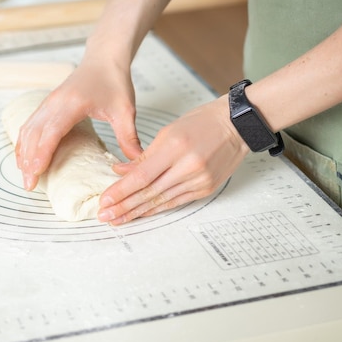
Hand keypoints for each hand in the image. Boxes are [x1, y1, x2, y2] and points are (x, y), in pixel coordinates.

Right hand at [15, 57, 142, 189]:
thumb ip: (128, 137)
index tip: (36, 171)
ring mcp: (48, 103)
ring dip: (23, 153)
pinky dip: (24, 142)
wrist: (104, 58)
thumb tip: (136, 163)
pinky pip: (30, 125)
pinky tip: (24, 157)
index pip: (52, 131)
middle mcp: (55, 102)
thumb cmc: (114, 81)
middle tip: (29, 185)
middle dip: (29, 160)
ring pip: (28, 130)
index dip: (42, 152)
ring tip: (25, 176)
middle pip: (34, 134)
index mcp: (72, 103)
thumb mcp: (125, 110)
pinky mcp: (47, 104)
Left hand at [97, 95, 248, 224]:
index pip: (141, 176)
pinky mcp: (206, 188)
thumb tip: (120, 171)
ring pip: (161, 201)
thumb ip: (144, 155)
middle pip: (149, 192)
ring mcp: (199, 180)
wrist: (237, 126)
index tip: (105, 200)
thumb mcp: (168, 132)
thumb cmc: (202, 122)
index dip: (121, 191)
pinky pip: (176, 202)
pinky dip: (157, 209)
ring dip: (137, 212)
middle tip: (105, 216)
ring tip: (119, 219)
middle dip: (124, 206)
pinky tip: (142, 214)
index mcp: (175, 148)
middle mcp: (188, 167)